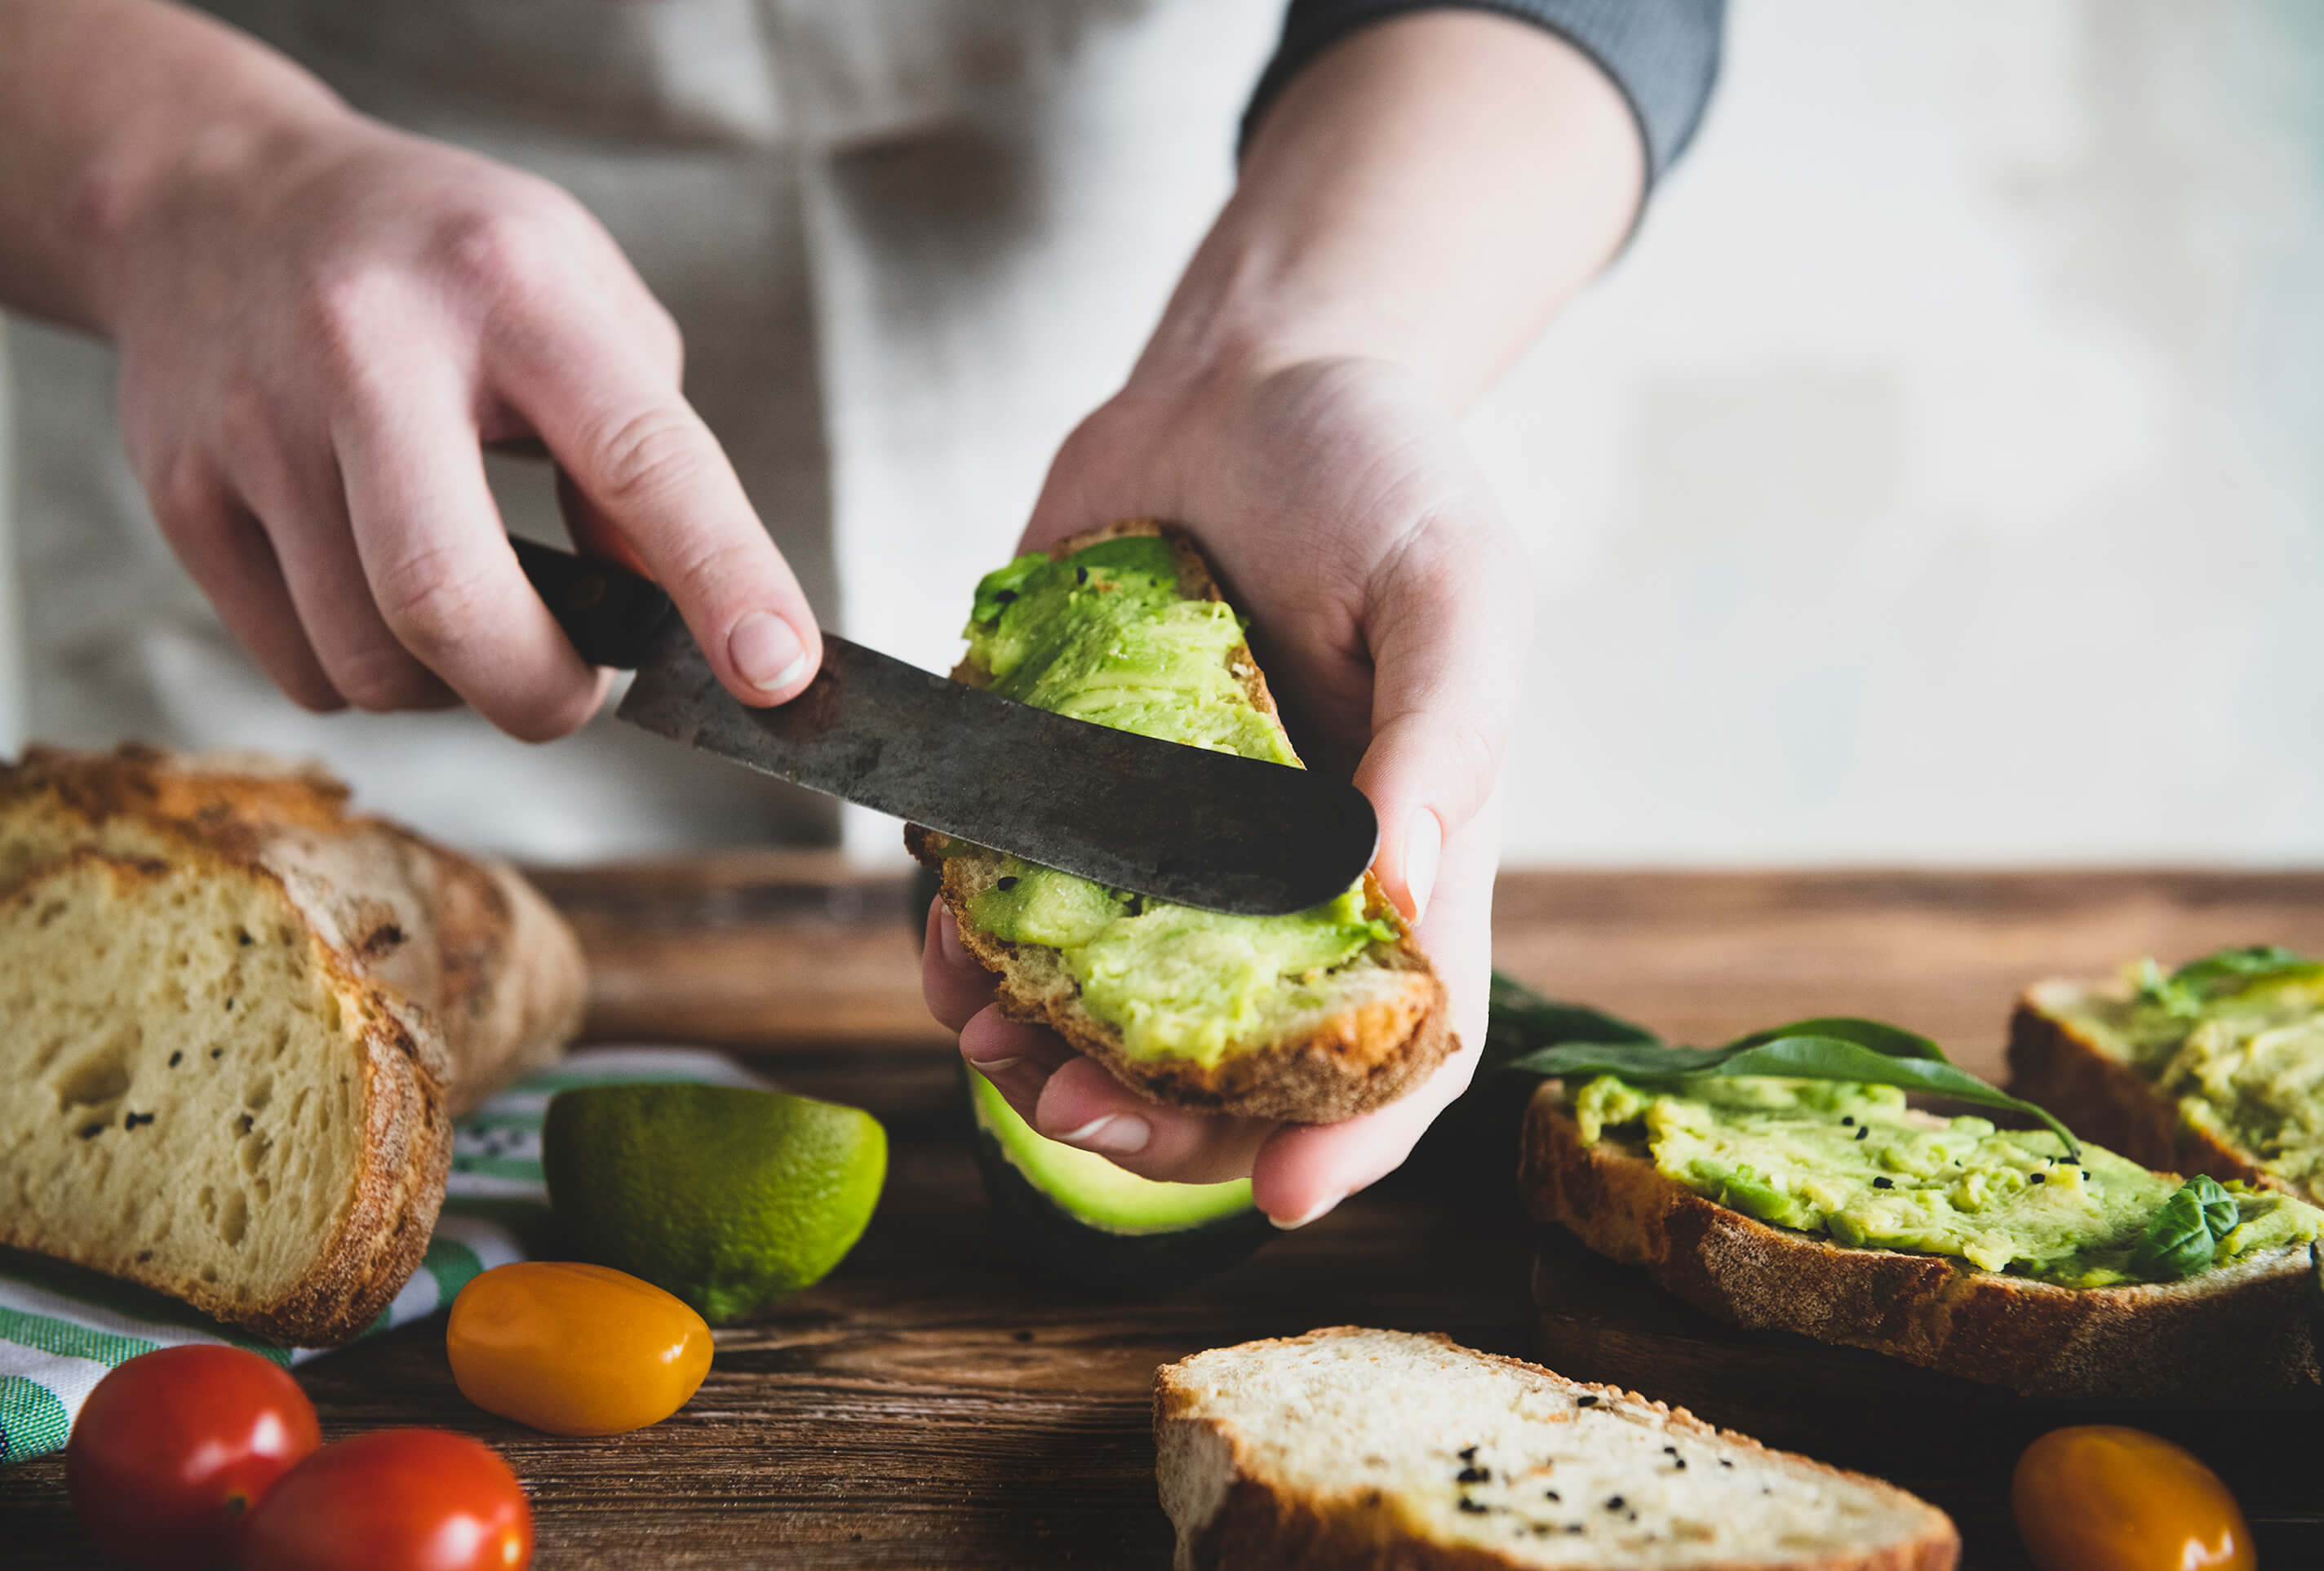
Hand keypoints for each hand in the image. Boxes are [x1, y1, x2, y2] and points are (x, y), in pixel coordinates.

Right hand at [100, 111, 818, 735]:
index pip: (640, 458)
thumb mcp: (577, 298)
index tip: (778, 674)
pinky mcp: (181, 494)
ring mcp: (255, 426)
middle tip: (579, 684)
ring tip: (474, 610)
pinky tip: (382, 595)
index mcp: (508, 289)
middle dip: (541, 691)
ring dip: (452, 687)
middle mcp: (366, 349)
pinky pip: (300, 670)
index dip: (722, 579)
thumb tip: (682, 612)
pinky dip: (370, 677)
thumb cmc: (438, 263)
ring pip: (370, 664)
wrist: (211, 198)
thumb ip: (647, 449)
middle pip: (449, 602)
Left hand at [921, 351, 1531, 1225]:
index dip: (1353, 1139)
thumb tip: (1402, 892)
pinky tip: (943, 939)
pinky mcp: (1063, 790)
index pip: (1397, 1047)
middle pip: (1231, 1071)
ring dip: (1039, 1057)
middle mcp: (1276, 881)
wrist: (1237, 376)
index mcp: (1400, 861)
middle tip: (1070, 1116)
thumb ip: (1442, 734)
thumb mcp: (1452, 584)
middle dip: (1152, 1127)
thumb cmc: (1378, 473)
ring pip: (1105, 1015)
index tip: (1285, 1198)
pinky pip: (1013, 910)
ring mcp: (1164, 847)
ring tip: (986, 1039)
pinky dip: (971, 948)